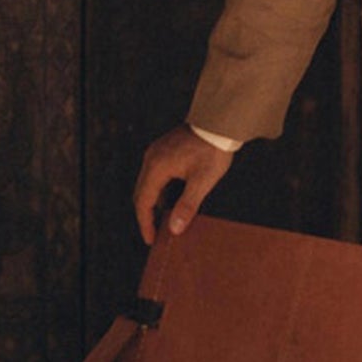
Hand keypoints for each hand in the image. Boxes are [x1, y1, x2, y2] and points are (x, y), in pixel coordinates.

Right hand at [134, 125, 234, 246]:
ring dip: (155, 202)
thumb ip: (187, 206)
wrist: (220, 122)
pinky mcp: (165, 149)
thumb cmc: (213, 150)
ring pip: (149, 183)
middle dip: (148, 215)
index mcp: (156, 167)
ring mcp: (157, 152)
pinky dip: (161, 189)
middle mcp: (151, 158)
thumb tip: (174, 229)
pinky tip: (174, 198)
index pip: (143, 202)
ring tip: (166, 219)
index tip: (151, 240)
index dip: (145, 223)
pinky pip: (156, 174)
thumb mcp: (202, 181)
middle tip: (156, 233)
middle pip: (142, 193)